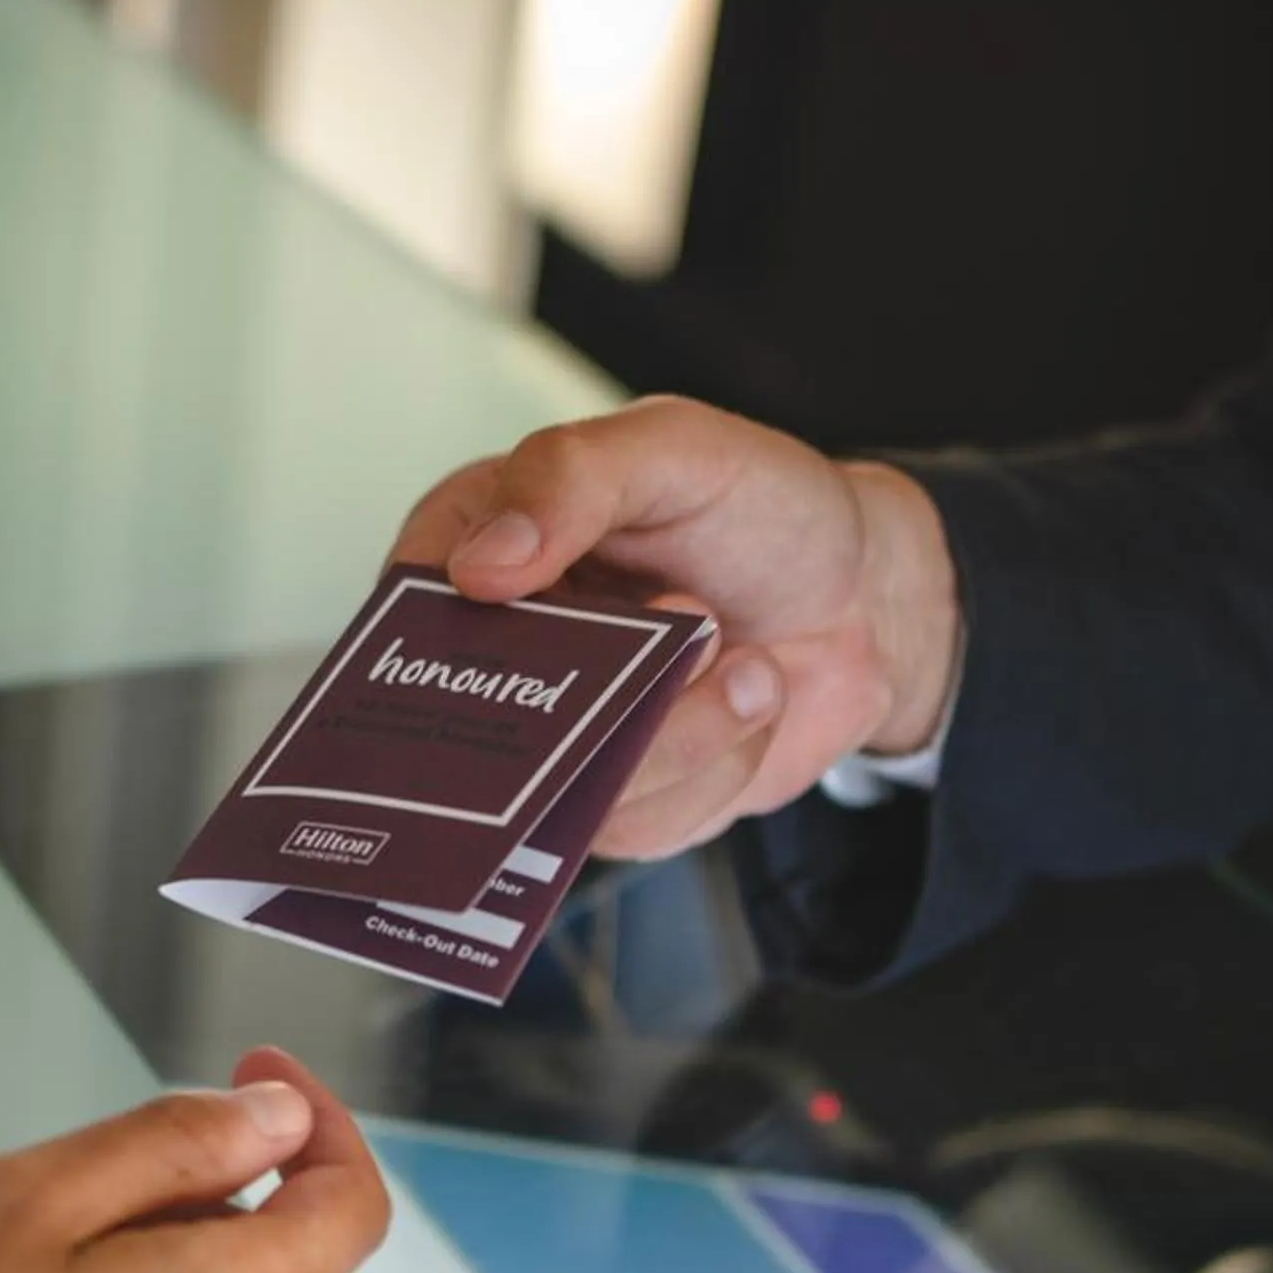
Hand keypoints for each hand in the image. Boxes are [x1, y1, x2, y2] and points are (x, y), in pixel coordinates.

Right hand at [390, 397, 960, 859]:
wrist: (865, 598)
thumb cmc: (758, 506)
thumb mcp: (673, 449)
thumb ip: (570, 477)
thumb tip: (478, 565)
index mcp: (477, 545)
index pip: (406, 609)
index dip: (447, 636)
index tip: (533, 611)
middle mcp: (500, 652)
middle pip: (477, 726)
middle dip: (593, 697)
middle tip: (688, 626)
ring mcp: (554, 739)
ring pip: (568, 789)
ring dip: (682, 728)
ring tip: (745, 660)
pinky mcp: (616, 805)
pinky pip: (641, 823)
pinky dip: (719, 762)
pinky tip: (751, 701)